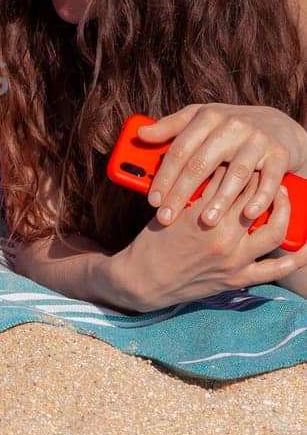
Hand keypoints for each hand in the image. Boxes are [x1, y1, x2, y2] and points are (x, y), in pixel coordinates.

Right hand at [115, 174, 306, 310]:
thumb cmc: (152, 242)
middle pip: (254, 199)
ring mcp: (234, 260)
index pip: (231, 180)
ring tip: (283, 196)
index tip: (244, 154)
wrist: (142, 281)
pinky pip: (276, 270)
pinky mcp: (238, 279)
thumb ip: (195, 191)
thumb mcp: (169, 210)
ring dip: (283, 210)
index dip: (239, 163)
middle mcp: (223, 237)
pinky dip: (297, 258)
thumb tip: (219, 170)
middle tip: (264, 168)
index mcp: (201, 215)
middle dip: (261, 179)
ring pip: (274, 230)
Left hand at [140, 104, 306, 227]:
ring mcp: (257, 140)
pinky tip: (248, 214)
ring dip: (220, 199)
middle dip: (181, 193)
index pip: (180, 150)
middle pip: (201, 164)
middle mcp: (231, 126)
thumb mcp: (200, 119)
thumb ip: (170, 127)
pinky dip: (260, 197)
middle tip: (167, 218)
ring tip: (206, 221)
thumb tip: (140, 133)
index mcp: (207, 117)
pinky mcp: (279, 154)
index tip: (153, 201)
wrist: (276, 125)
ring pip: (235, 173)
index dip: (164, 176)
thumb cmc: (228, 127)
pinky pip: (268, 179)